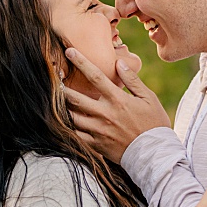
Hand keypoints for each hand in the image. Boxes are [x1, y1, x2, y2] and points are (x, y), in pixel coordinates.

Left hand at [62, 47, 170, 161]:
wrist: (154, 154)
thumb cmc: (154, 124)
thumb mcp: (148, 98)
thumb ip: (132, 80)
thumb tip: (119, 63)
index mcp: (117, 100)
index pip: (95, 76)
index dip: (81, 62)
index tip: (69, 51)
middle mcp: (105, 114)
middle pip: (76, 97)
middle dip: (61, 86)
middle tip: (53, 78)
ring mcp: (98, 130)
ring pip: (72, 117)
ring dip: (62, 107)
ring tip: (54, 99)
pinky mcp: (96, 144)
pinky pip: (76, 135)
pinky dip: (67, 127)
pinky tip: (61, 120)